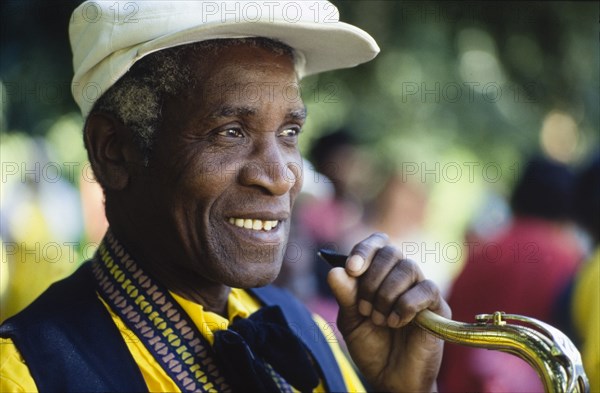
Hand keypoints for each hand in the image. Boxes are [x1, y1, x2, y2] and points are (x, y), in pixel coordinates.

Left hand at [327, 233, 450, 391]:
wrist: (390, 378)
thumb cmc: (372, 346)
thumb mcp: (351, 321)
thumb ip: (345, 296)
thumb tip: (335, 271)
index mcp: (380, 273)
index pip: (378, 242)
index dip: (365, 249)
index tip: (352, 269)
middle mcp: (401, 277)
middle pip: (392, 252)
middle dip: (371, 280)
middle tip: (364, 308)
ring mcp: (420, 290)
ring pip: (408, 268)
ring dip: (386, 294)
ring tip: (378, 319)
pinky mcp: (437, 307)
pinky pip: (426, 289)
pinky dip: (405, 305)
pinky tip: (396, 323)